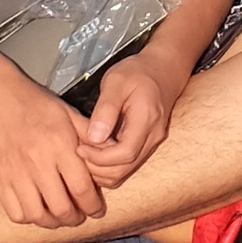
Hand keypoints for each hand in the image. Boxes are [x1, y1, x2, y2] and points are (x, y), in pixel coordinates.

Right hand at [0, 66, 109, 234]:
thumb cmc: (34, 103)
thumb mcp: (67, 113)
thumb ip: (89, 136)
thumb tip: (112, 154)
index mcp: (59, 144)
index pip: (82, 188)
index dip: (93, 206)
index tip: (98, 210)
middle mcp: (37, 162)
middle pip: (61, 207)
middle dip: (76, 218)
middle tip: (80, 216)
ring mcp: (15, 173)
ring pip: (38, 215)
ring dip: (53, 222)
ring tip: (60, 216)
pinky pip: (15, 212)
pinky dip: (29, 218)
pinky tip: (37, 209)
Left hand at [71, 50, 179, 184]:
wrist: (163, 70)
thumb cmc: (138, 72)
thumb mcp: (116, 82)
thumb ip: (106, 109)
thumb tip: (94, 138)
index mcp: (147, 120)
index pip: (124, 153)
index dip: (99, 157)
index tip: (80, 147)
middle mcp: (153, 137)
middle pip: (124, 169)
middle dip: (97, 167)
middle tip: (78, 151)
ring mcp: (152, 144)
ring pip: (125, 172)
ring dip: (102, 170)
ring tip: (86, 151)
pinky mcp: (147, 146)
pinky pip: (127, 166)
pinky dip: (109, 166)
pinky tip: (97, 151)